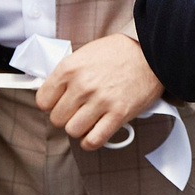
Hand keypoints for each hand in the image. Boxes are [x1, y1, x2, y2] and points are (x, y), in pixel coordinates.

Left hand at [34, 33, 163, 149]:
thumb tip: (53, 93)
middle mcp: (82, 86)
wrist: (151, 52)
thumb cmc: (119, 52)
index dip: (51, 104)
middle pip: (57, 119)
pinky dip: (90, 141)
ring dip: (79, 128)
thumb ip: (67, 74)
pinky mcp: (118, 115)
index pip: (43, 100)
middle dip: (66, 116)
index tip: (59, 102)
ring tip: (88, 119)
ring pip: (73, 131)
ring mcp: (100, 101)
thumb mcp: (85, 54)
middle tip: (77, 110)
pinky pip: (93, 140)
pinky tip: (94, 132)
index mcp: (70, 68)